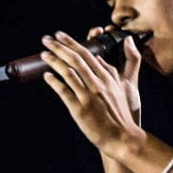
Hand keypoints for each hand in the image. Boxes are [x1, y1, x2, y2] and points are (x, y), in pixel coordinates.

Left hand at [39, 29, 143, 155]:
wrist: (122, 137)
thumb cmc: (123, 113)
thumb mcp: (128, 86)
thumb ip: (122, 67)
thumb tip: (110, 52)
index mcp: (108, 77)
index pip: (88, 54)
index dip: (73, 43)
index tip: (61, 36)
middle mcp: (98, 84)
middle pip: (77, 59)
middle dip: (60, 46)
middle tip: (47, 38)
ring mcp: (89, 96)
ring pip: (69, 72)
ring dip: (55, 61)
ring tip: (43, 54)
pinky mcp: (81, 109)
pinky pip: (65, 92)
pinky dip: (55, 82)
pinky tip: (47, 76)